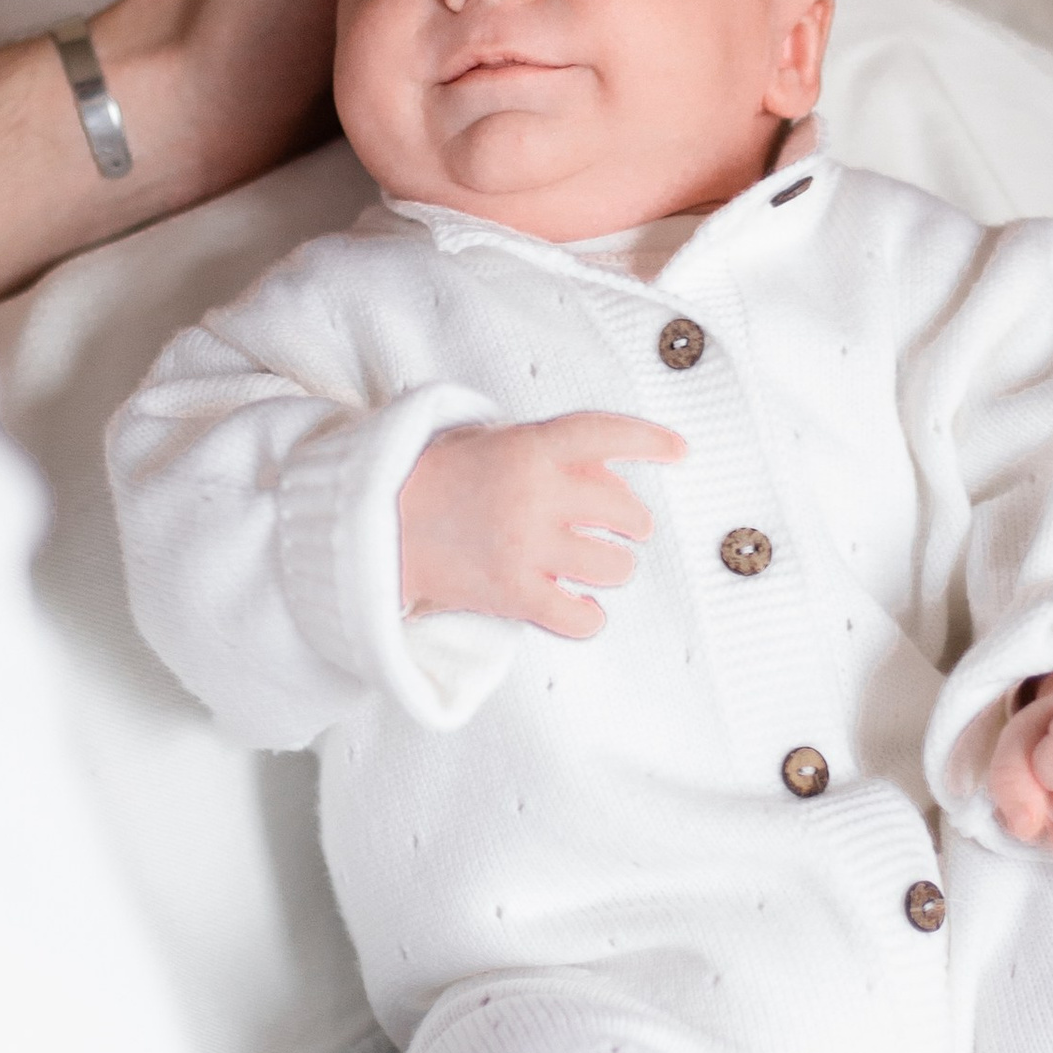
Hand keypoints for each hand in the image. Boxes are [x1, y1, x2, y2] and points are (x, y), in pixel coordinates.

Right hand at [398, 414, 684, 637]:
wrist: (373, 523)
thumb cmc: (435, 479)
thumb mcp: (487, 440)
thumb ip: (547, 450)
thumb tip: (610, 475)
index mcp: (528, 446)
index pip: (604, 434)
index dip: (648, 440)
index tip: (679, 451)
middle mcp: (534, 494)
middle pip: (627, 513)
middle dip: (633, 524)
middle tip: (623, 529)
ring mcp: (525, 546)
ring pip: (614, 568)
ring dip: (613, 570)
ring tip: (595, 566)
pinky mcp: (513, 594)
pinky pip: (582, 618)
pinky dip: (588, 617)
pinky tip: (580, 607)